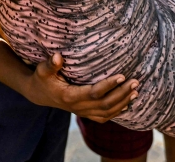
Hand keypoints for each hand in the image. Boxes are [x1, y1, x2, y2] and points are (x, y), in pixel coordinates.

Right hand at [22, 53, 138, 121]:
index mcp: (70, 97)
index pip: (94, 93)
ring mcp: (82, 112)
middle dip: (122, 94)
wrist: (39, 94)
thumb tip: (57, 56)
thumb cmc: (42, 79)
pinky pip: (104, 117)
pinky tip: (127, 103)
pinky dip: (117, 111)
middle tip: (135, 82)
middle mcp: (78, 107)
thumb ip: (50, 64)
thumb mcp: (42, 70)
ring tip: (136, 91)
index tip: (122, 76)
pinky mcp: (85, 113)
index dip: (109, 86)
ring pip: (107, 112)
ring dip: (123, 102)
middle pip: (105, 104)